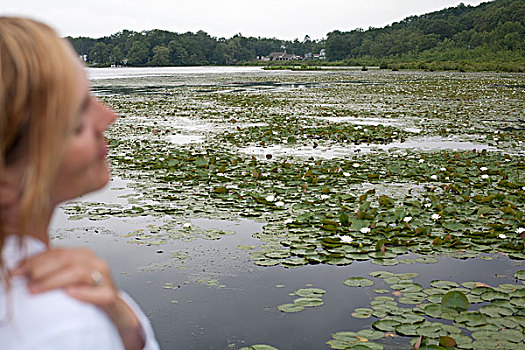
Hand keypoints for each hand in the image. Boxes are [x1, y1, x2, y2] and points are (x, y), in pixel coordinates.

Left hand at [12, 247, 144, 349]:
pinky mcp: (109, 295)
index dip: (35, 259)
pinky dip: (84, 293)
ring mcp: (105, 278)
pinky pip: (98, 293)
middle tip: (25, 281)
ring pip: (79, 272)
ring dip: (54, 281)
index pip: (58, 252)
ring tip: (37, 289)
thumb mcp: (69, 276)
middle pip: (66, 260)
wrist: (110, 306)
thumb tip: (22, 268)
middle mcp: (96, 263)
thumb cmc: (87, 291)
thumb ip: (54, 268)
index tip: (17, 270)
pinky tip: (70, 294)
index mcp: (85, 255)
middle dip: (41, 269)